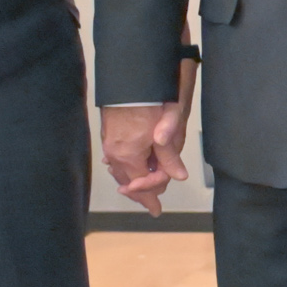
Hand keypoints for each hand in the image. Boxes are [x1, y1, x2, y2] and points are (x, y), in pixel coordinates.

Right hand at [102, 98, 189, 214]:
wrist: (131, 79)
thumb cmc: (150, 101)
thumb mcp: (167, 128)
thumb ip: (170, 155)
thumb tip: (178, 176)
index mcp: (128, 156)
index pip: (142, 185)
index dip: (155, 192)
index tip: (158, 206)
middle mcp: (114, 153)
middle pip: (129, 181)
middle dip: (142, 193)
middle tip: (151, 206)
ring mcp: (109, 144)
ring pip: (120, 171)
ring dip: (132, 181)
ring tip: (141, 191)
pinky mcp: (108, 134)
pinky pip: (115, 159)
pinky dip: (124, 168)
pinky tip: (127, 169)